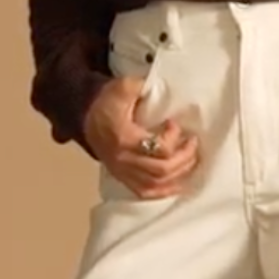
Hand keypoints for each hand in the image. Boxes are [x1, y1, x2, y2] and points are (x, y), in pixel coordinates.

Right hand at [83, 76, 200, 199]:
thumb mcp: (121, 87)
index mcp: (124, 138)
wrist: (86, 118)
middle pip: (162, 170)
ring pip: (157, 184)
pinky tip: (179, 183)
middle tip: (192, 143)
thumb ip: (138, 85)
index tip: (173, 123)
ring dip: (179, 173)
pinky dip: (166, 190)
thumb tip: (156, 86)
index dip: (173, 137)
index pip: (158, 148)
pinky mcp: (123, 178)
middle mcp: (123, 160)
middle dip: (184, 157)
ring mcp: (123, 172)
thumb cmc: (106, 103)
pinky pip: (147, 193)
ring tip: (191, 159)